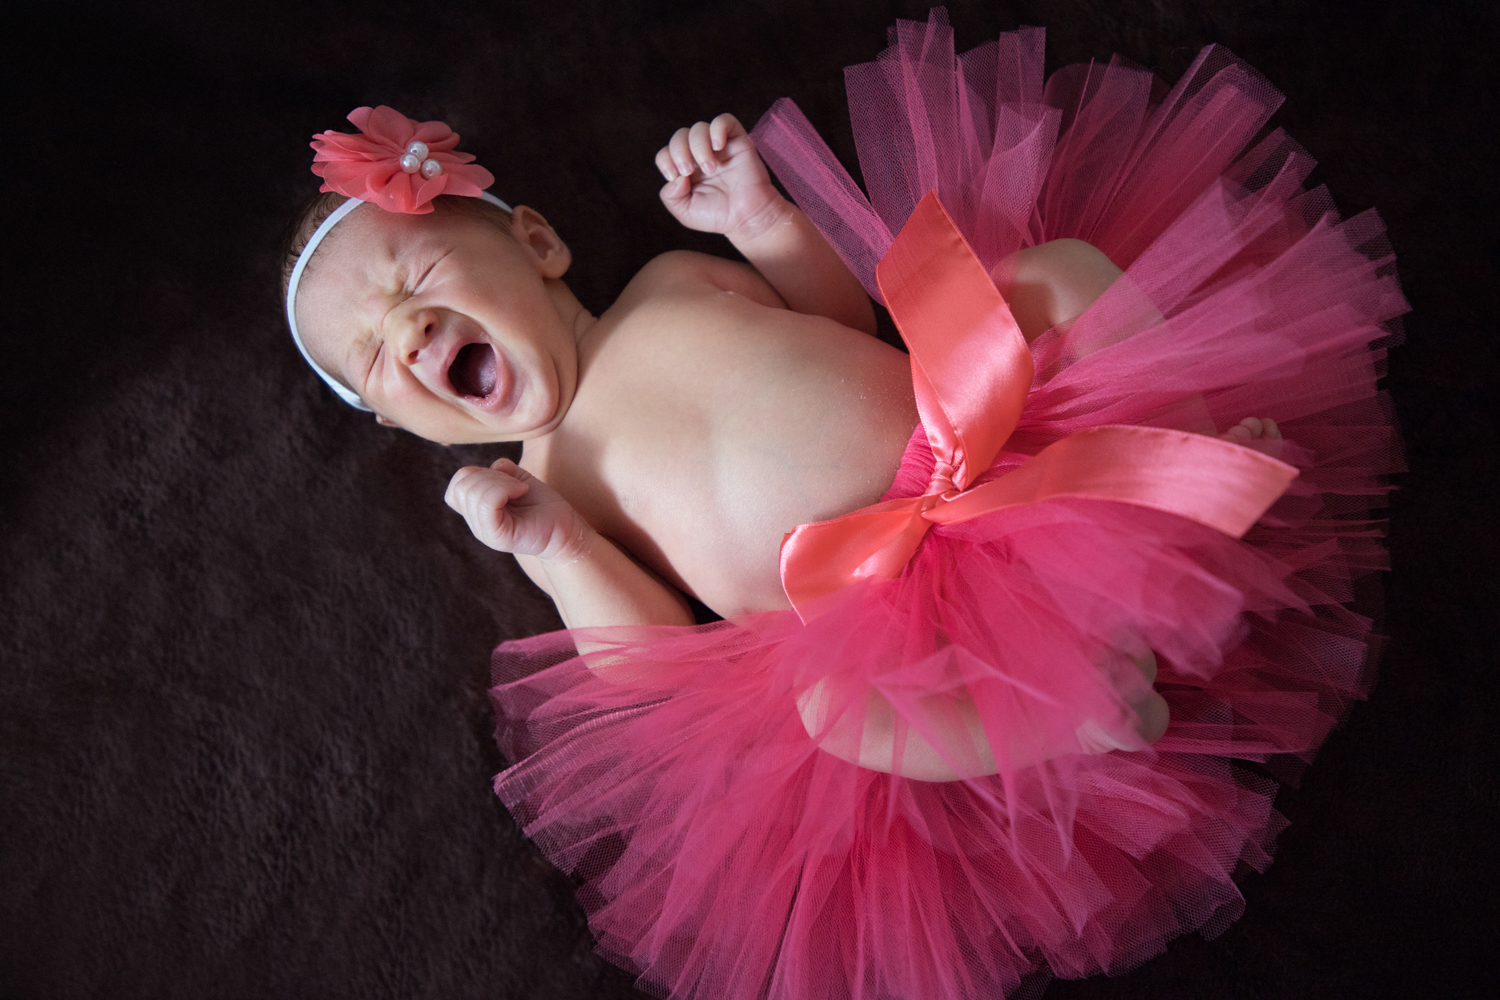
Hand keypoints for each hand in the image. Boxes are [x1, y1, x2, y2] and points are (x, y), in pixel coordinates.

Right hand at [444, 458, 586, 560]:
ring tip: (520, 488)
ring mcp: (485, 532)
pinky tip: (522, 490)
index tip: (504, 478)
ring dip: (501, 481)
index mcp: (477, 511)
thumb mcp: (518, 480)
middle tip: (515, 484)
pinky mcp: (498, 537)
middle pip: (463, 485)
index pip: (457, 484)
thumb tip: (493, 467)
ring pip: (473, 492)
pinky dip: (505, 488)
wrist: (565, 528)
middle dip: (490, 474)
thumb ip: (501, 471)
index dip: (477, 473)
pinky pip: (487, 504)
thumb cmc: (544, 505)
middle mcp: (477, 523)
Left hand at [656, 113, 784, 238]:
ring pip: (699, 128)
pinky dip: (717, 129)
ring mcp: (719, 147)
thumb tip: (676, 176)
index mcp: (686, 169)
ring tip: (709, 168)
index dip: (665, 160)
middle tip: (689, 171)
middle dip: (679, 151)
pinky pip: (724, 120)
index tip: (674, 176)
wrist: (747, 217)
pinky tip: (718, 147)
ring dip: (698, 146)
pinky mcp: (737, 141)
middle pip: (680, 136)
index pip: (666, 152)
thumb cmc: (719, 216)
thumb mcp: (685, 213)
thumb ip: (670, 196)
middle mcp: (700, 155)